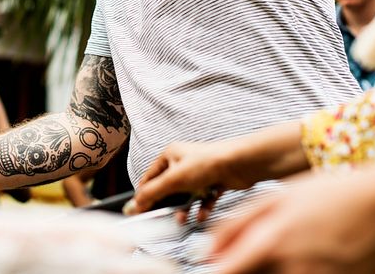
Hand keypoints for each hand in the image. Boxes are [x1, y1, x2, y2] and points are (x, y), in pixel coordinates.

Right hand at [129, 122, 305, 219]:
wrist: (239, 164)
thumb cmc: (207, 163)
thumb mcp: (173, 180)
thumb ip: (152, 192)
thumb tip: (134, 203)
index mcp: (170, 155)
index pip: (150, 177)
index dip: (144, 194)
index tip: (139, 211)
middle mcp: (183, 163)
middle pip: (168, 189)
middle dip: (166, 204)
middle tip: (162, 217)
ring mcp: (199, 173)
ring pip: (185, 197)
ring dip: (183, 209)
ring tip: (182, 219)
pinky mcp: (213, 183)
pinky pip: (202, 200)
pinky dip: (201, 208)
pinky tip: (201, 215)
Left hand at [208, 161, 374, 272]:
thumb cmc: (330, 195)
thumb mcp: (277, 198)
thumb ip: (236, 225)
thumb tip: (207, 250)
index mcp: (271, 243)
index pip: (226, 273)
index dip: (217, 270)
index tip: (216, 264)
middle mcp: (291, 270)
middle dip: (245, 271)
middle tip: (257, 254)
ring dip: (270, 272)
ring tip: (289, 253)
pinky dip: (295, 273)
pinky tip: (308, 259)